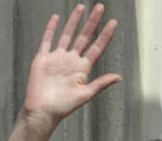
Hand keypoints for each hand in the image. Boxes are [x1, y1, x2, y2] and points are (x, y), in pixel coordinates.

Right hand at [20, 3, 120, 132]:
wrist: (42, 111)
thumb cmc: (63, 107)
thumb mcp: (85, 95)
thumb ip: (101, 83)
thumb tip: (119, 77)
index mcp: (82, 69)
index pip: (97, 47)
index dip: (105, 35)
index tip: (113, 22)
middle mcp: (71, 61)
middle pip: (84, 37)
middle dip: (92, 22)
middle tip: (100, 7)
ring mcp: (57, 58)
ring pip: (67, 34)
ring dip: (74, 21)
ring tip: (81, 7)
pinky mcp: (43, 58)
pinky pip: (47, 40)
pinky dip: (51, 28)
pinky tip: (56, 18)